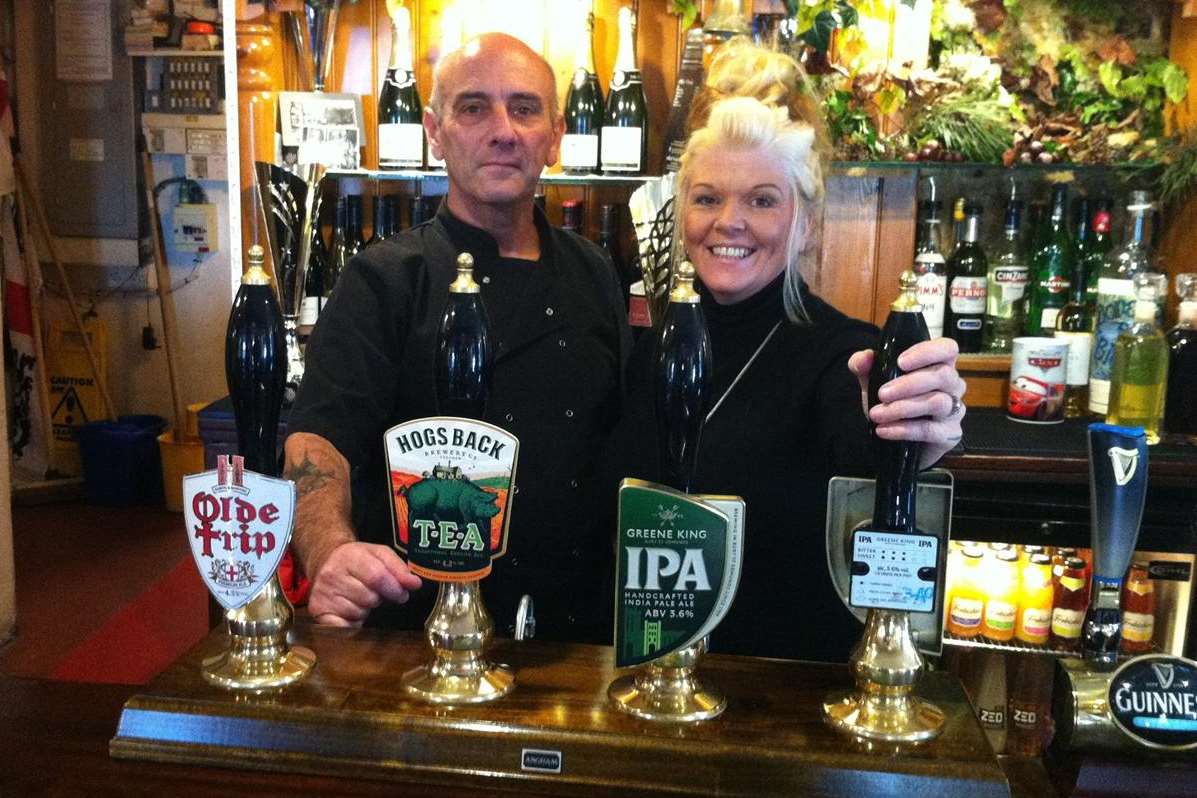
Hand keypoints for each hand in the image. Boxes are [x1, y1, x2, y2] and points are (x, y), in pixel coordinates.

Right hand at [307, 542, 423, 626]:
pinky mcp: (317, 610)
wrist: (326, 561)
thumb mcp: (379, 554)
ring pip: (358, 612)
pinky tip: (350, 611)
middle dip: (378, 598)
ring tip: (359, 597)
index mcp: (349, 556)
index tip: (402, 594)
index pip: (377, 577)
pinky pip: (343, 627)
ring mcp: (323, 593)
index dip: (394, 589)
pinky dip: (352, 623)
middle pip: (369, 597)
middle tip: (374, 592)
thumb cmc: (357, 560)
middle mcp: (332, 575)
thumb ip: (398, 568)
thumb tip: (414, 584)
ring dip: (365, 609)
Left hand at [848, 337, 965, 468]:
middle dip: (908, 384)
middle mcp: (952, 385)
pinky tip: (884, 430)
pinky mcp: (950, 434)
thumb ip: (864, 366)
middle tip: (882, 393)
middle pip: (942, 375)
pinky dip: (904, 430)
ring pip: (938, 402)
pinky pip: (931, 430)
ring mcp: (955, 410)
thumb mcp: (873, 381)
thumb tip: (864, 357)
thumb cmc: (892, 402)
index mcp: (939, 365)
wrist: (894, 440)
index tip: (901, 362)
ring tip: (877, 414)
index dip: (928, 352)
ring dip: (903, 408)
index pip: (947, 348)